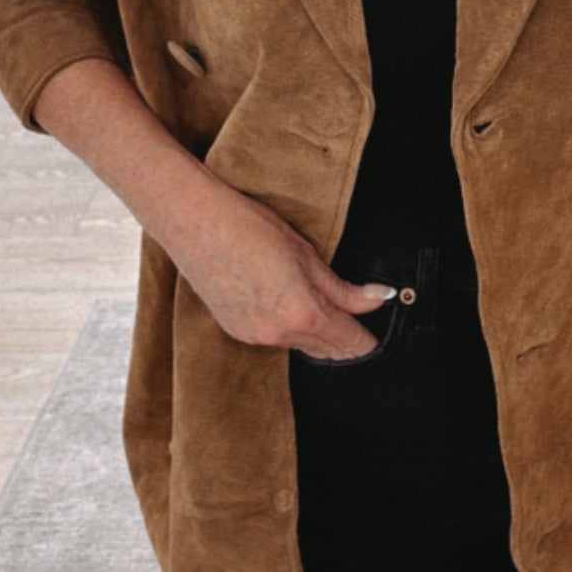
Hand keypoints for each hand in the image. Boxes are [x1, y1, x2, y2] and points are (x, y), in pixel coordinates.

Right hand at [177, 186, 393, 361]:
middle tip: (359, 321)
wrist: (192, 221)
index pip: (349, 342)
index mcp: (301, 313)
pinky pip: (275, 338)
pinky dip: (289, 328)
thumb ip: (343, 288)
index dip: (367, 339)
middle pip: (326, 350)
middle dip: (345, 339)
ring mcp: (254, 336)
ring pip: (300, 345)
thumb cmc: (248, 226)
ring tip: (324, 304)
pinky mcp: (236, 331)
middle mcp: (277, 333)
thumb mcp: (305, 254)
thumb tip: (378, 299)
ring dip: (316, 333)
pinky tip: (288, 303)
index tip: (376, 334)